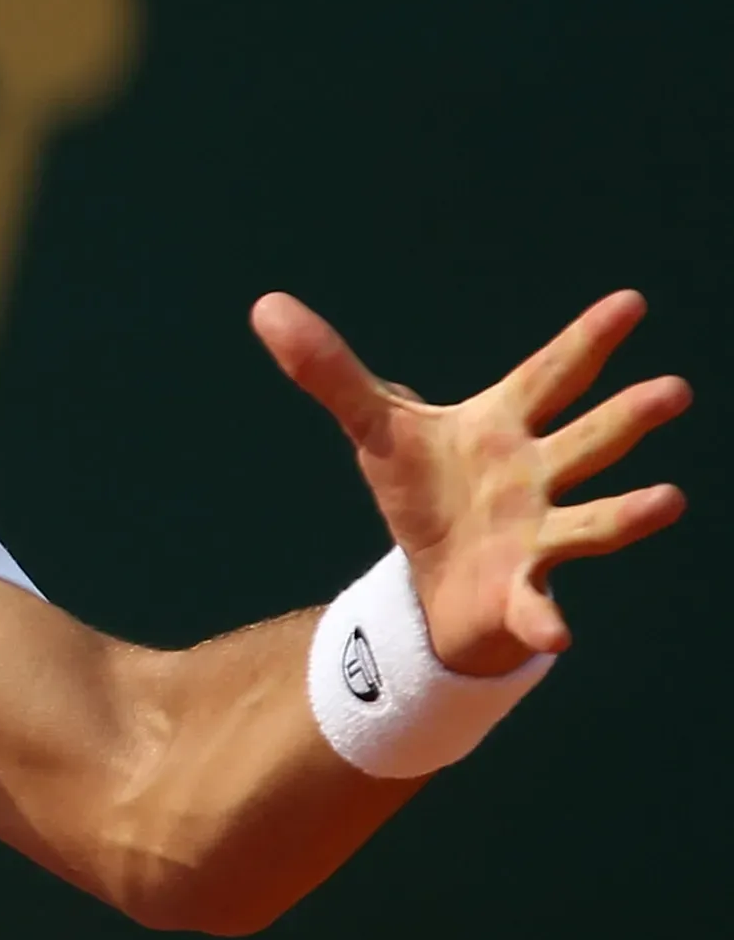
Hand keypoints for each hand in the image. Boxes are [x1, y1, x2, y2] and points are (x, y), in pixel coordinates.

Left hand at [253, 288, 689, 671]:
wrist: (433, 577)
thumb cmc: (426, 489)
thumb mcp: (375, 427)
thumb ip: (328, 371)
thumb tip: (266, 306)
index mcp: (506, 428)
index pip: (550, 376)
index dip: (587, 340)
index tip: (631, 303)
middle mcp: (537, 477)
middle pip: (587, 442)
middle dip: (627, 418)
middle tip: (673, 389)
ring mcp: (537, 535)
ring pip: (589, 521)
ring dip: (627, 514)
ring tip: (670, 500)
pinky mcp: (520, 590)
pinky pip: (538, 606)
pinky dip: (545, 620)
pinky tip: (558, 636)